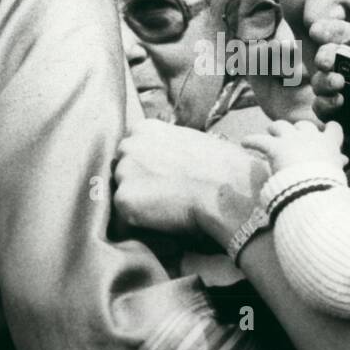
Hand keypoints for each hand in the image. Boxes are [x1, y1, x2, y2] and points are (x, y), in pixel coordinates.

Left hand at [114, 119, 265, 245]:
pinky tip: (163, 221)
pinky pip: (125, 216)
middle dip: (137, 181)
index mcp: (145, 128)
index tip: (160, 176)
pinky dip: (140, 222)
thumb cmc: (221, 165)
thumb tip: (167, 161)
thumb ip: (169, 147)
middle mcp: (128, 145)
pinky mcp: (123, 200)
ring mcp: (123, 172)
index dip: (145, 165)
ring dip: (139, 201)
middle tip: (162, 195)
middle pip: (122, 168)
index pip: (132, 148)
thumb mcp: (191, 141)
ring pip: (123, 191)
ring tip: (166, 209)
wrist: (226, 189)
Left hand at [241, 119, 345, 174]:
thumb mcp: (336, 172)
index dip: (328, 130)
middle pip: (304, 125)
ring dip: (275, 129)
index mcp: (329, 144)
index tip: (325, 133)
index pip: (334, 128)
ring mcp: (292, 140)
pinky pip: (259, 140)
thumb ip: (337, 163)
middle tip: (292, 138)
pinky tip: (245, 142)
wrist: (311, 188)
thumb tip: (344, 160)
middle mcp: (311, 137)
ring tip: (270, 133)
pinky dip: (251, 141)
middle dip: (298, 130)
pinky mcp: (275, 147)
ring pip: (280, 125)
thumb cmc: (327, 184)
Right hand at [308, 0, 349, 120]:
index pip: (335, 34)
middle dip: (323, 57)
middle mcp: (344, 66)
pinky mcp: (339, 113)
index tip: (318, 30)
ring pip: (320, 83)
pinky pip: (322, 108)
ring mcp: (339, 90)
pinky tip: (338, 100)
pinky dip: (325, 104)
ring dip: (324, 81)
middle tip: (326, 60)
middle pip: (324, 58)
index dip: (324, 30)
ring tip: (338, 81)